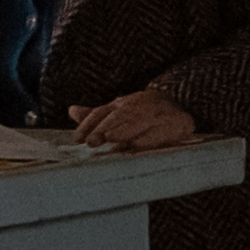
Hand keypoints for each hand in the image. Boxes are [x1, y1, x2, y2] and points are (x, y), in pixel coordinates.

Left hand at [73, 84, 204, 154]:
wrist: (178, 105)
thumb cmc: (142, 113)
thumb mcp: (118, 112)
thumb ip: (96, 115)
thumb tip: (71, 110)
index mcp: (121, 105)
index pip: (101, 113)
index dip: (89, 125)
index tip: (78, 139)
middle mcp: (137, 107)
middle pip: (117, 117)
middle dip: (104, 128)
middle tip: (92, 141)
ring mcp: (157, 114)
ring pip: (138, 121)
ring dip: (123, 130)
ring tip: (111, 138)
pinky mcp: (174, 123)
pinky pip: (162, 130)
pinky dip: (149, 138)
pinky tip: (138, 145)